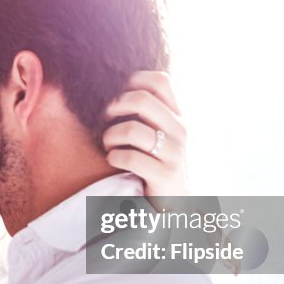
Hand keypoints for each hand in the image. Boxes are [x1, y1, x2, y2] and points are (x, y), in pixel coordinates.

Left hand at [103, 71, 187, 196]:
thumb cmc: (155, 162)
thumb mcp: (156, 133)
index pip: (160, 81)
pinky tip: (113, 160)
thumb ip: (145, 112)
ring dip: (110, 137)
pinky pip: (130, 158)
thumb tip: (112, 87)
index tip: (116, 95)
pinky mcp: (165, 175)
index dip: (133, 80)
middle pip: (141, 99)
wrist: (173, 202)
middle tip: (104, 120)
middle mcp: (180, 130)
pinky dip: (114, 157)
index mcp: (177, 115)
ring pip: (131, 129)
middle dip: (114, 107)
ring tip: (108, 145)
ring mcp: (175, 152)